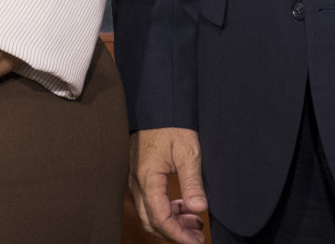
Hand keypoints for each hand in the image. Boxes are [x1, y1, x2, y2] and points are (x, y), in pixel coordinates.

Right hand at [129, 128, 207, 243]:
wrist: (157, 104)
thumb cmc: (171, 124)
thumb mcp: (188, 152)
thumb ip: (192, 182)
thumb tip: (199, 208)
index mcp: (147, 177)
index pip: (160, 218)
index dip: (178, 235)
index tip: (196, 242)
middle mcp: (136, 181)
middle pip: (151, 220)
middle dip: (174, 233)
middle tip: (197, 236)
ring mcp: (135, 178)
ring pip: (148, 212)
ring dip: (170, 222)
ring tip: (194, 222)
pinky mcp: (138, 174)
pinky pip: (148, 201)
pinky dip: (165, 209)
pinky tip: (183, 206)